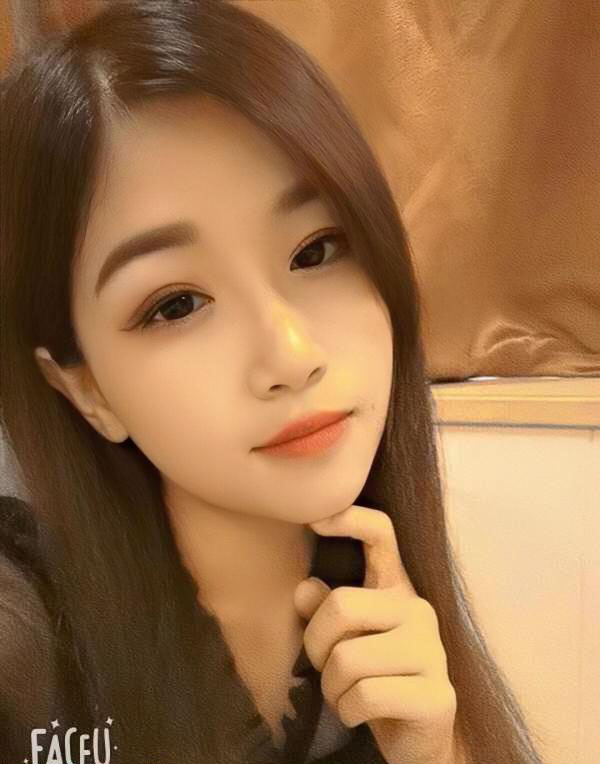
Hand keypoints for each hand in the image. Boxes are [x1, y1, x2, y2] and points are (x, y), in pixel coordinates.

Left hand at [293, 505, 458, 763]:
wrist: (415, 740)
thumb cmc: (372, 678)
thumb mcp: (342, 640)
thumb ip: (322, 611)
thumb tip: (304, 589)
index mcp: (395, 588)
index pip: (381, 535)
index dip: (350, 519)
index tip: (314, 521)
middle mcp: (418, 610)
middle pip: (341, 606)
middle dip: (316, 645)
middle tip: (324, 668)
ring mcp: (433, 651)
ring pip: (347, 658)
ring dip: (332, 688)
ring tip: (345, 695)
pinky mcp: (437, 695)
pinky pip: (365, 696)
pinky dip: (348, 711)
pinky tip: (360, 713)